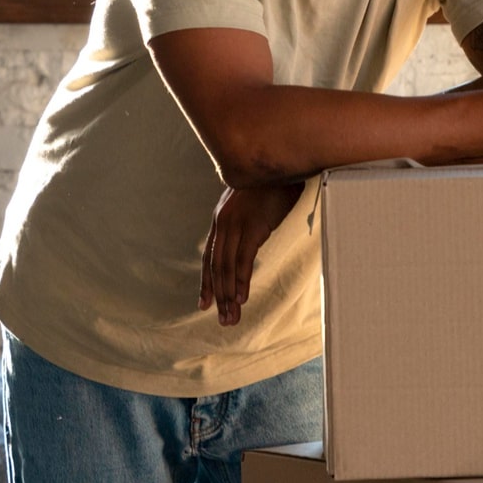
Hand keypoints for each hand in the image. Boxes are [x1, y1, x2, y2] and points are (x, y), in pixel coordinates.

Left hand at [200, 180, 303, 326]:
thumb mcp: (252, 205)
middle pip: (216, 268)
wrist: (278, 161)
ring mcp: (236, 225)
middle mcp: (223, 224)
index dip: (206, 283)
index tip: (204, 304)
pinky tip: (242, 297)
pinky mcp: (253, 226)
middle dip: (217, 296)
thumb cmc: (271, 184)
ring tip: (232, 316)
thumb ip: (248, 223)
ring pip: (227, 267)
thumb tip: (253, 238)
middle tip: (222, 320)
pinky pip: (244, 259)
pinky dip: (241, 280)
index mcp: (220, 221)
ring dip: (229, 295)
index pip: (209, 258)